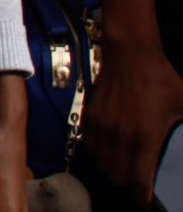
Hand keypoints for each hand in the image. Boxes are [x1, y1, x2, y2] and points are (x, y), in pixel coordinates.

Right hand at [86, 41, 182, 203]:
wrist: (131, 54)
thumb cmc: (161, 79)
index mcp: (145, 136)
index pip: (138, 179)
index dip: (142, 197)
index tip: (146, 203)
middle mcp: (120, 135)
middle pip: (117, 176)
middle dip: (128, 184)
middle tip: (138, 182)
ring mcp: (102, 126)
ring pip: (101, 163)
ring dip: (112, 169)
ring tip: (124, 167)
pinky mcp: (90, 116)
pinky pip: (89, 146)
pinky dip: (98, 153)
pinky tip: (109, 149)